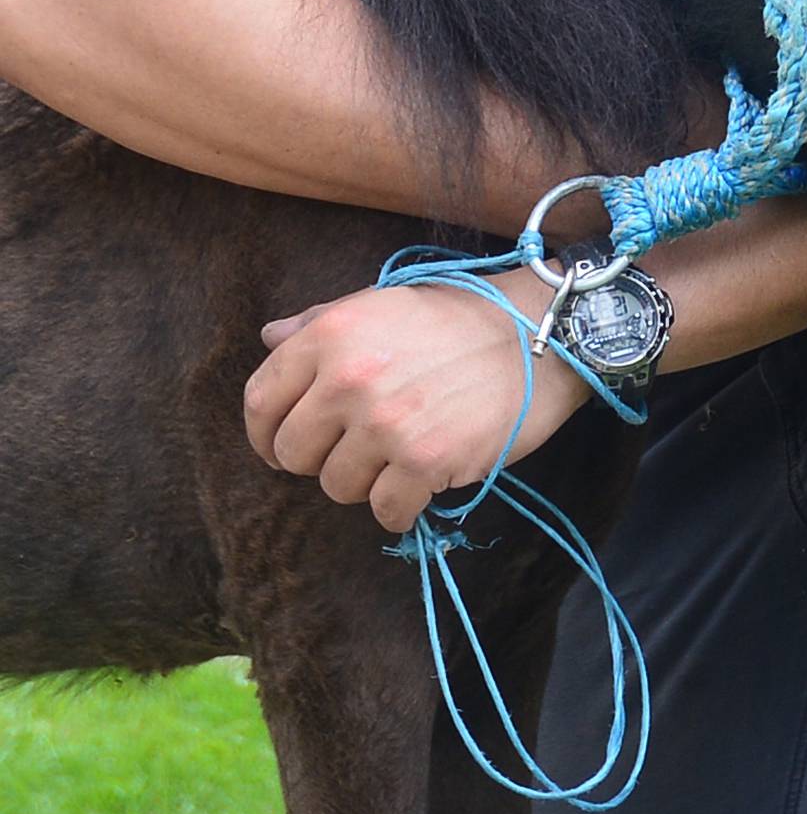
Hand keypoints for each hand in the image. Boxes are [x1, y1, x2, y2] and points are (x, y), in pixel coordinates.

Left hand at [243, 279, 587, 533]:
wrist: (539, 335)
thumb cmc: (460, 317)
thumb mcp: (383, 303)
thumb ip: (320, 322)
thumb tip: (268, 338)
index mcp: (331, 335)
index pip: (261, 400)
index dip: (264, 433)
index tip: (280, 447)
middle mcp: (350, 379)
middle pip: (293, 453)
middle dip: (318, 459)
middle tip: (353, 451)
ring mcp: (387, 424)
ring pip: (337, 487)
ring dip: (364, 483)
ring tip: (397, 460)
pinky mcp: (426, 461)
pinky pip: (386, 510)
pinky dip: (400, 508)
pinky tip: (420, 487)